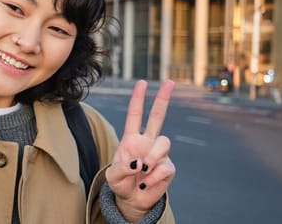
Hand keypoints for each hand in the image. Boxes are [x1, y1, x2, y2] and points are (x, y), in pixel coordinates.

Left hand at [105, 80, 175, 221]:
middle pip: (158, 117)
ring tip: (143, 170)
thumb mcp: (112, 176)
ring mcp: (159, 154)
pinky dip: (152, 178)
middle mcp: (147, 142)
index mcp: (131, 139)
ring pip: (164, 143)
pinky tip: (146, 184)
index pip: (135, 115)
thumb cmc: (120, 183)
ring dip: (152, 157)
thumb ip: (121, 168)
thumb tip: (139, 162)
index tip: (142, 82)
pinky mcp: (168, 168)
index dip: (138, 99)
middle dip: (163, 99)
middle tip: (169, 81)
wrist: (132, 200)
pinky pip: (164, 168)